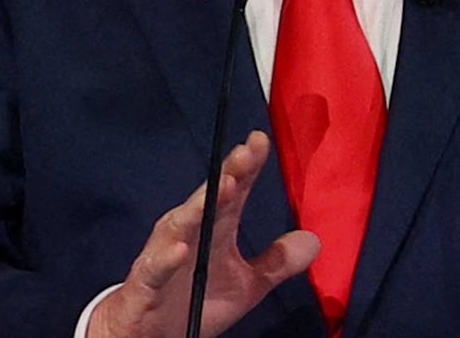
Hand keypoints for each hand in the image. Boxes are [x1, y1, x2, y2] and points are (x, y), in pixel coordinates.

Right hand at [86, 131, 318, 337]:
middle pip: (207, 201)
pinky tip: (181, 248)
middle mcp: (186, 235)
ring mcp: (162, 256)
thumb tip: (314, 239)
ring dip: (199, 206)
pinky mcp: (145, 283)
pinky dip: (166, 258)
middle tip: (244, 154)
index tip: (259, 140)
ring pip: (179, 226)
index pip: (231, 193)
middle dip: (225, 176)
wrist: (146, 334)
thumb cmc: (195, 300)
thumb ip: (275, 262)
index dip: (246, 168)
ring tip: (224, 188)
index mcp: (211, 231)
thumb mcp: (246, 285)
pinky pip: (154, 268)